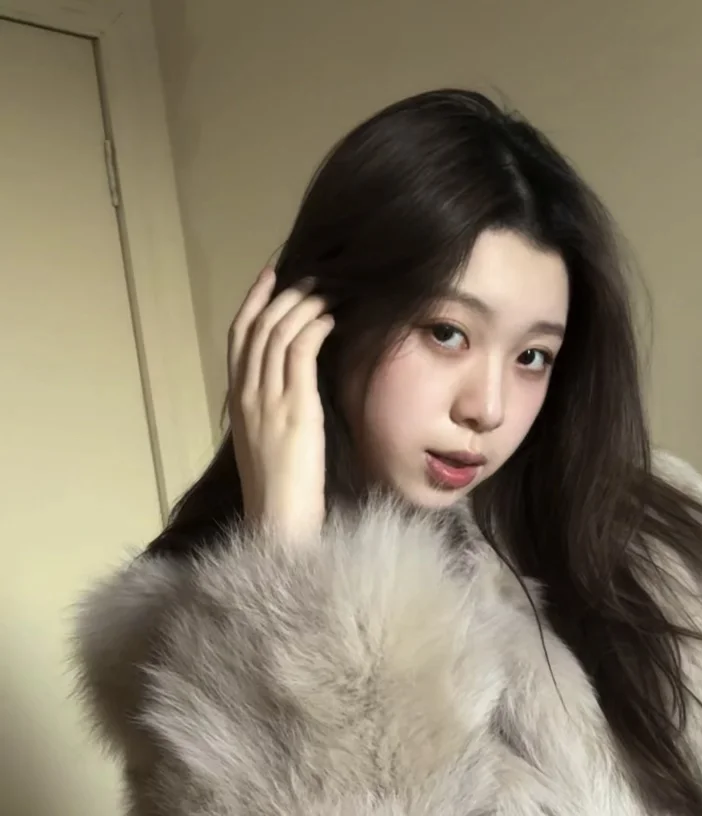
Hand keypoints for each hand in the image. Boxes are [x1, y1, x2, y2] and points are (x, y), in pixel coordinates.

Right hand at [227, 267, 334, 543]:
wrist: (277, 520)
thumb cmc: (279, 493)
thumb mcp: (268, 444)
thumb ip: (272, 413)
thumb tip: (293, 392)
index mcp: (238, 402)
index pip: (238, 337)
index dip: (254, 300)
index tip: (271, 276)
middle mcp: (247, 395)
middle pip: (258, 326)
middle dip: (284, 294)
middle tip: (313, 277)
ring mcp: (268, 400)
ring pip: (278, 333)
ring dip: (303, 306)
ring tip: (328, 292)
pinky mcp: (294, 409)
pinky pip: (299, 353)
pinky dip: (313, 329)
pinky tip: (330, 320)